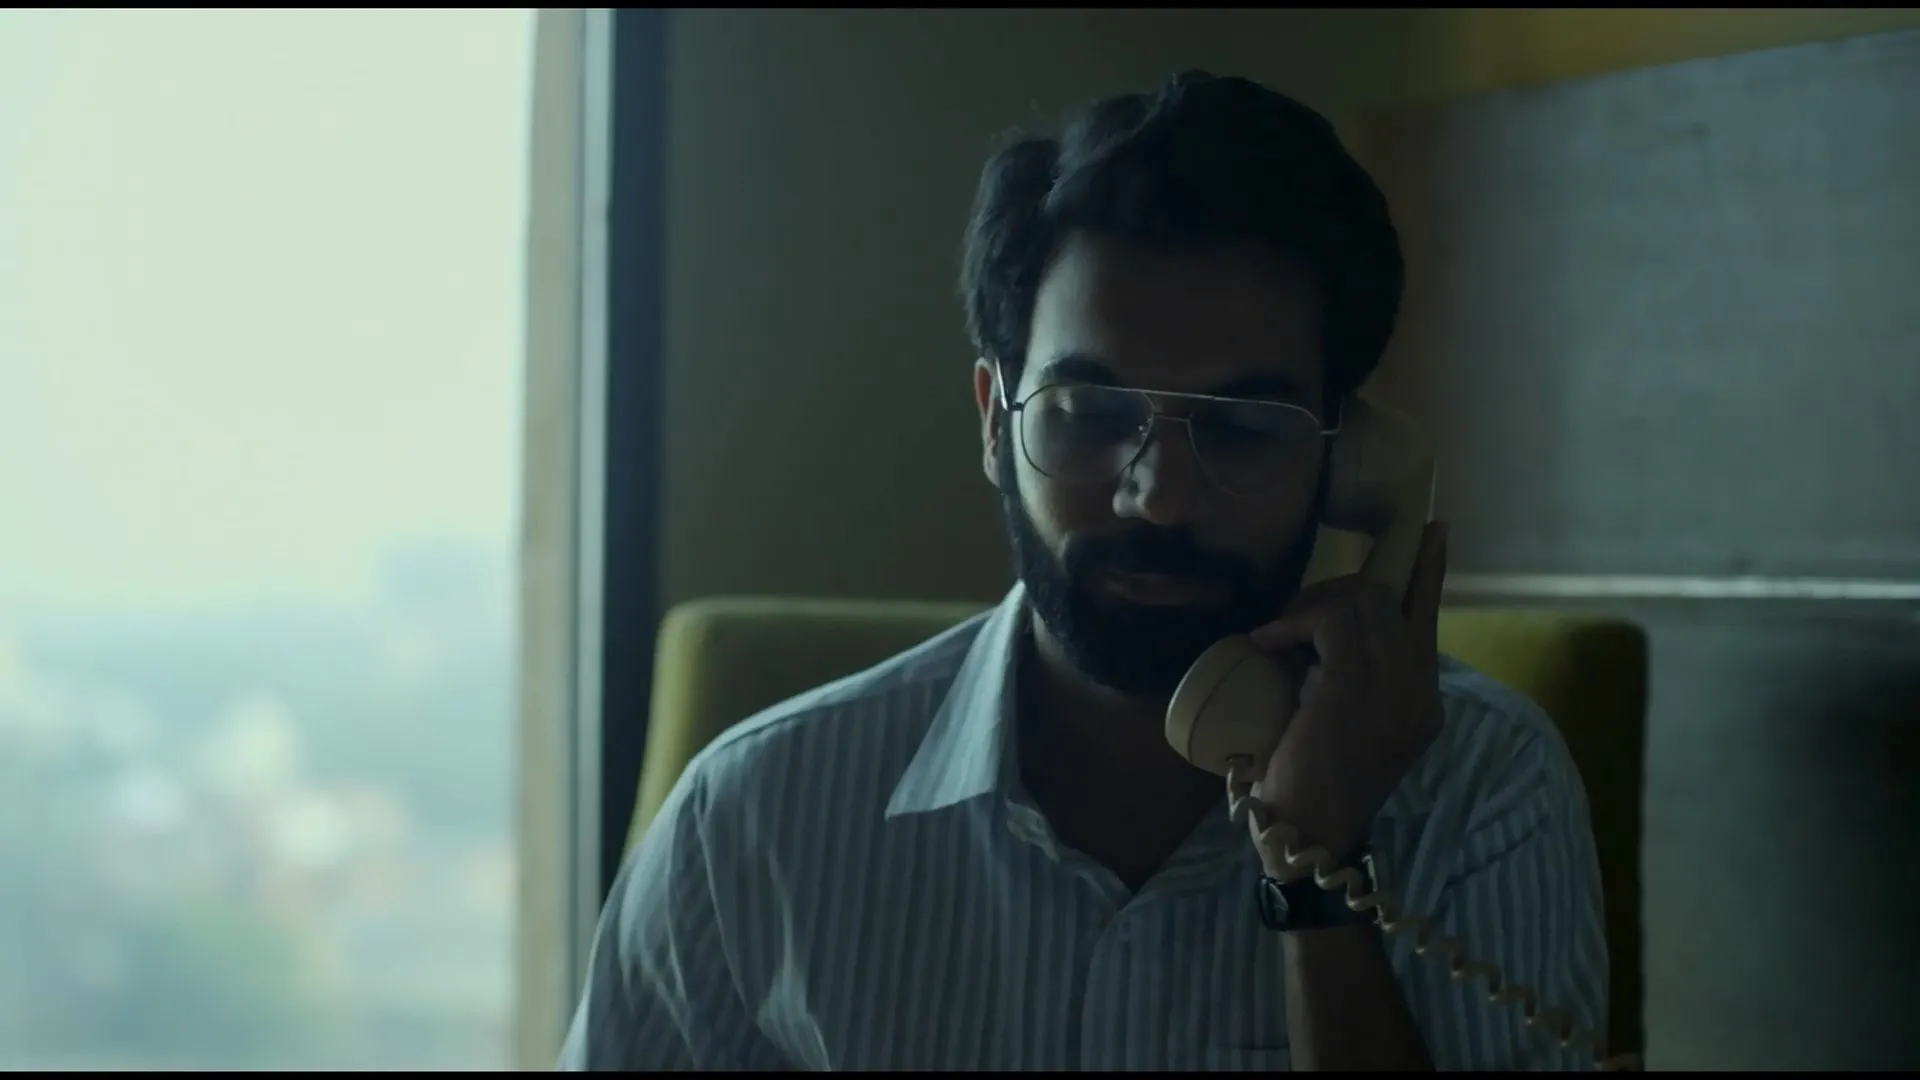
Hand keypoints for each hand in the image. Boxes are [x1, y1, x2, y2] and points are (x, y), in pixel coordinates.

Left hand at [1244, 522, 1450, 867]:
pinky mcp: (1354, 685)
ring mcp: (1393, 685)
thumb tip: (1319, 635)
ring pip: (1362, 599)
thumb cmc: (1313, 786)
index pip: (1429, 616)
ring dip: (1311, 603)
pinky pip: (1329, 619)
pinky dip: (1292, 621)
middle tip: (1295, 610)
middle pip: (1390, 597)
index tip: (1432, 530)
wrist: (1307, 834)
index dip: (1429, 570)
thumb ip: (1355, 680)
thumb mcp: (1346, 723)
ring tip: (1280, 632)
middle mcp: (1419, 688)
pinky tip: (1267, 643)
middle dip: (1337, 587)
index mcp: (1424, 699)